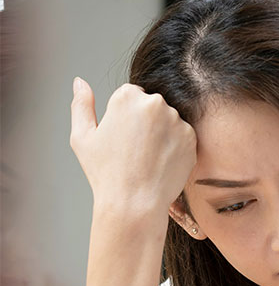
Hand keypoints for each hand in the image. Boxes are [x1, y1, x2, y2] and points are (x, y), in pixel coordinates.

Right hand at [69, 78, 196, 216]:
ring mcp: (176, 120)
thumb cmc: (106, 173)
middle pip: (151, 105)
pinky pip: (182, 137)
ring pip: (168, 121)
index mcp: (127, 96)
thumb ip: (81, 104)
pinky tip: (161, 163)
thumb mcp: (82, 137)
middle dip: (145, 122)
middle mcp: (155, 102)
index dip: (125, 118)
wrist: (135, 203)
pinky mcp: (191, 138)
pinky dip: (174, 147)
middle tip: (135, 151)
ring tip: (147, 159)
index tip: (122, 138)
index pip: (131, 94)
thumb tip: (80, 82)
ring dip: (161, 133)